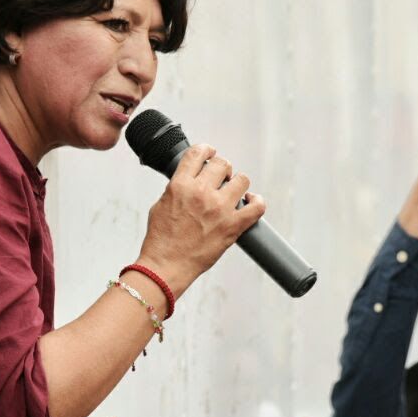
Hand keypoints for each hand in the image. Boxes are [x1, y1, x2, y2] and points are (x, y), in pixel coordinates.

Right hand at [137, 144, 263, 298]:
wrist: (166, 266)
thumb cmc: (161, 240)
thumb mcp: (160, 205)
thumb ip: (176, 188)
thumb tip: (187, 180)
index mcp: (181, 185)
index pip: (197, 154)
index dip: (206, 150)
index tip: (210, 152)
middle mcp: (201, 193)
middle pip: (222, 164)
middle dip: (222, 169)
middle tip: (221, 178)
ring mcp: (219, 209)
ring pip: (242, 180)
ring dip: (238, 184)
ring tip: (234, 192)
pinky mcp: (233, 227)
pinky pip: (257, 207)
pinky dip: (257, 202)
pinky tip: (252, 202)